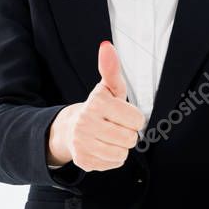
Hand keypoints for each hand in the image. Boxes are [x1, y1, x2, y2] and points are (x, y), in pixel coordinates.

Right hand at [47, 41, 145, 171]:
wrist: (70, 128)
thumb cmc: (99, 106)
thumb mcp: (108, 87)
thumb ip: (111, 68)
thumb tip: (106, 45)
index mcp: (96, 103)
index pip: (137, 120)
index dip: (134, 118)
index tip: (122, 114)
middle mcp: (86, 123)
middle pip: (130, 138)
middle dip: (128, 133)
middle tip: (116, 126)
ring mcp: (82, 144)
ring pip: (122, 153)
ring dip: (121, 147)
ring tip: (110, 137)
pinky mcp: (83, 161)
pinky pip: (113, 163)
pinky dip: (112, 158)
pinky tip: (102, 147)